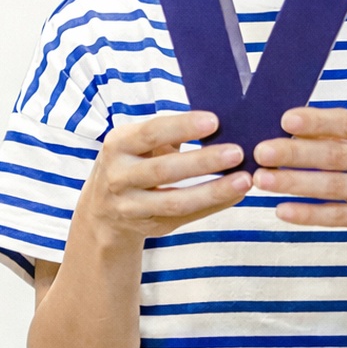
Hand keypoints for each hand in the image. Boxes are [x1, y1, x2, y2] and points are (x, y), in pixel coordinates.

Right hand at [77, 110, 251, 241]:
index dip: (182, 127)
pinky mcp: (149, 226)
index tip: (215, 121)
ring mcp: (131, 206)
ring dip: (213, 191)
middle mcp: (119, 176)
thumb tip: (219, 122)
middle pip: (165, 170)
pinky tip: (235, 195)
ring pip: (176, 201)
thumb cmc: (133, 160)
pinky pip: (185, 217)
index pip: (151, 133)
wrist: (103, 207)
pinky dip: (213, 206)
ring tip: (244, 180)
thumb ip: (170, 132)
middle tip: (238, 152)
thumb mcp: (138, 142)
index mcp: (118, 145)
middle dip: (203, 162)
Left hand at [251, 107, 346, 248]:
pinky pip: (338, 217)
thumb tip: (293, 127)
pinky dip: (309, 214)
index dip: (317, 122)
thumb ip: (344, 133)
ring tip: (262, 180)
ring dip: (293, 183)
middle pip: (335, 156)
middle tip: (261, 151)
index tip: (285, 119)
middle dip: (294, 153)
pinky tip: (282, 210)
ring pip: (333, 187)